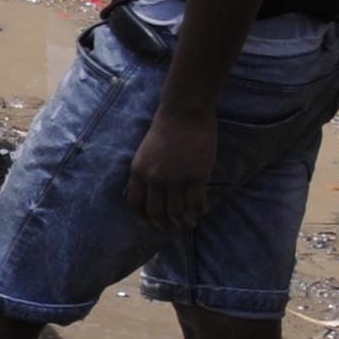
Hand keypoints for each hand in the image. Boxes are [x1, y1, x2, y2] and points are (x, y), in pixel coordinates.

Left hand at [127, 104, 218, 227]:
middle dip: (164, 225)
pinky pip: (196, 203)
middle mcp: (154, 179)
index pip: (136, 204)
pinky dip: (199, 210)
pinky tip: (203, 210)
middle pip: (156, 213)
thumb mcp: (146, 152)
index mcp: (138, 172)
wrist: (184, 111)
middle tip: (172, 227)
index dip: (144, 216)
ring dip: (183, 222)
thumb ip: (147, 172)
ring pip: (177, 213)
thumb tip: (153, 193)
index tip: (152, 221)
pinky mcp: (197, 176)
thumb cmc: (167, 128)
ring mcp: (175, 178)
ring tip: (189, 224)